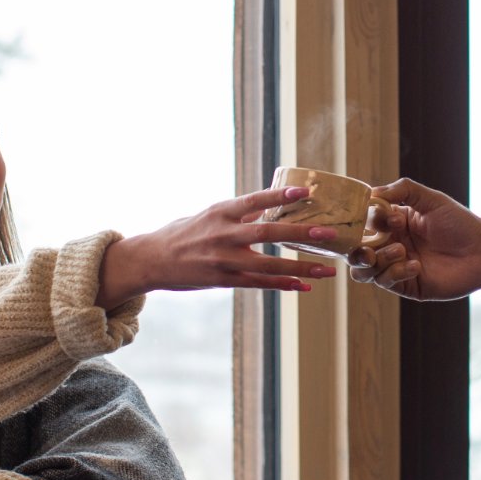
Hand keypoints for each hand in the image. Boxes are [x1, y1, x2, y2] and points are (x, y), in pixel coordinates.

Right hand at [97, 185, 340, 305]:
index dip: (280, 196)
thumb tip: (270, 205)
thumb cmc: (183, 233)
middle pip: (268, 233)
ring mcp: (223, 260)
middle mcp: (223, 234)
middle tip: (329, 234)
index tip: (305, 192)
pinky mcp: (223, 280)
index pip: (255, 200)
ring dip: (301, 268)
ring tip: (327, 270)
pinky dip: (283, 284)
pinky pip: (259, 284)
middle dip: (301, 234)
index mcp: (220, 211)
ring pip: (269, 264)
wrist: (151, 260)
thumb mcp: (208, 214)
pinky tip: (304, 286)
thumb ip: (238, 213)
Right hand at [346, 178, 480, 300]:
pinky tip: (416, 265)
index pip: (364, 223)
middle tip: (370, 248)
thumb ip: (402, 190)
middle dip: (356, 249)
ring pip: (364, 269)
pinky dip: (396, 272)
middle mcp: (390, 244)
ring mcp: (396, 266)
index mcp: (393, 223)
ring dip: (377, 260)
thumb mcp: (430, 199)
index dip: (369, 221)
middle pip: (355, 250)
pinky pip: (386, 281)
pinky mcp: (406, 285)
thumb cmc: (459, 222)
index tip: (391, 218)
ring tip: (400, 251)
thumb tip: (372, 193)